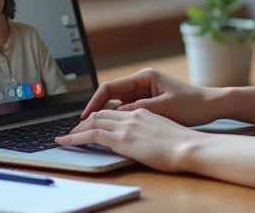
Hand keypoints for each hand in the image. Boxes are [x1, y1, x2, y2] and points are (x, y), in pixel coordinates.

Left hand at [56, 109, 206, 172]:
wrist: (188, 146)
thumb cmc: (183, 143)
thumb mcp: (165, 130)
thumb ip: (151, 130)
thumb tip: (144, 138)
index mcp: (144, 111)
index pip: (116, 109)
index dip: (101, 114)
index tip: (92, 121)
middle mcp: (133, 114)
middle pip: (102, 113)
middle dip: (86, 121)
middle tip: (74, 129)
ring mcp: (126, 124)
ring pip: (94, 122)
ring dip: (77, 129)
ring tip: (65, 136)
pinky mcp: (122, 138)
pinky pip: (92, 134)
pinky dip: (76, 137)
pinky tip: (66, 140)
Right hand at [81, 68, 220, 125]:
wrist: (212, 106)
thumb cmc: (192, 104)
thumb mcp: (163, 108)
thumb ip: (137, 110)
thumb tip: (114, 115)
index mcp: (144, 77)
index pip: (110, 87)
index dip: (95, 101)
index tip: (85, 115)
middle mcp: (143, 82)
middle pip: (112, 95)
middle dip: (98, 109)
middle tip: (84, 125)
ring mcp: (146, 92)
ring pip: (119, 104)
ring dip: (109, 115)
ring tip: (95, 129)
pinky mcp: (150, 102)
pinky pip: (129, 109)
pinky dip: (121, 119)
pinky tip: (115, 130)